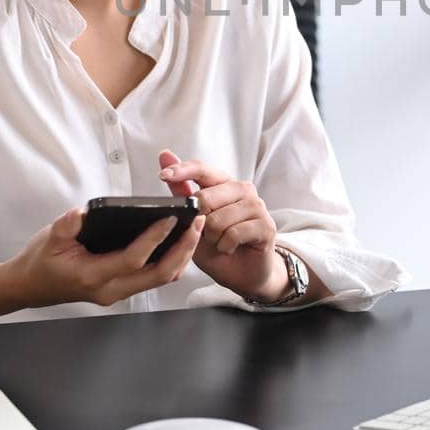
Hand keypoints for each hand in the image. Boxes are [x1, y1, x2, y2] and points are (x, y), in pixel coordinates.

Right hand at [5, 206, 205, 308]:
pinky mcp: (122, 289)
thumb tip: (82, 213)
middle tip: (196, 223)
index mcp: (93, 276)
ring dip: (181, 256)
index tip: (169, 218)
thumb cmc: (39, 262)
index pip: (133, 259)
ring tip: (193, 230)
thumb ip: (66, 226)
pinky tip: (178, 242)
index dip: (153, 239)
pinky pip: (153, 278)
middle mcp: (110, 290)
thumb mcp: (48, 238)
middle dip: (182, 249)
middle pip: (159, 275)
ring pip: (161, 279)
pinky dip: (171, 261)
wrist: (29, 287)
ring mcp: (118, 293)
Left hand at [158, 149, 286, 301]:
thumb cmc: (217, 246)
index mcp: (224, 183)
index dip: (182, 171)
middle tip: (206, 234)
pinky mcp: (266, 225)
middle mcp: (242, 189)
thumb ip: (182, 191)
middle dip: (198, 222)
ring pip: (218, 219)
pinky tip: (230, 248)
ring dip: (213, 238)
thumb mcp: (193, 221)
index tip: (163, 175)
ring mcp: (256, 206)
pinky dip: (226, 246)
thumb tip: (166, 155)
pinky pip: (234, 233)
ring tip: (220, 243)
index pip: (202, 169)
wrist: (242, 274)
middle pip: (206, 198)